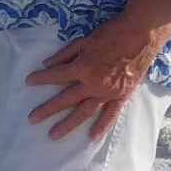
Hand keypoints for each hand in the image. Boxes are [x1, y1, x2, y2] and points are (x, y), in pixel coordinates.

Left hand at [26, 0, 170, 141]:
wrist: (141, 34)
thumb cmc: (111, 33)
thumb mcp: (85, 40)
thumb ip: (65, 54)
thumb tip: (47, 65)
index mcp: (83, 67)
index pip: (57, 76)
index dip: (41, 79)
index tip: (29, 82)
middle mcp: (94, 84)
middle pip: (66, 99)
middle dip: (47, 109)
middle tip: (32, 119)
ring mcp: (108, 93)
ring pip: (84, 112)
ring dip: (68, 124)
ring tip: (53, 135)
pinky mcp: (122, 96)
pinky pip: (110, 114)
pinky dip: (101, 127)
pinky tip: (91, 138)